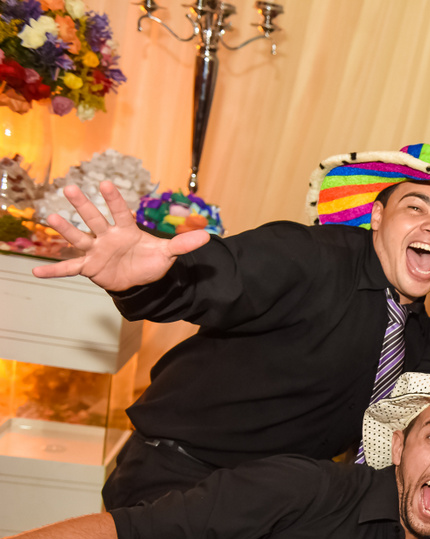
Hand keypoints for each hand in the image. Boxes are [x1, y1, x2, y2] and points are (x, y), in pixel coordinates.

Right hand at [34, 182, 210, 290]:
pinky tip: (36, 272)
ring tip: (49, 216)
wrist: (138, 279)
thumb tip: (207, 236)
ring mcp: (96, 251)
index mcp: (126, 230)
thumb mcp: (167, 254)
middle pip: (95, 218)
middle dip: (84, 206)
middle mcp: (107, 236)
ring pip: (79, 238)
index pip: (120, 212)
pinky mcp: (90, 267)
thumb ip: (183, 244)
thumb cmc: (149, 261)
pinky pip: (70, 269)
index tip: (105, 184)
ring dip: (65, 229)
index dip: (114, 199)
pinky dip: (54, 271)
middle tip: (70, 188)